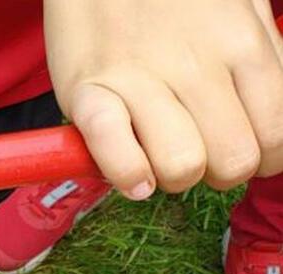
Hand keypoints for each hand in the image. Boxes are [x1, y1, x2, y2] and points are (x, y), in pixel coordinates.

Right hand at [45, 0, 282, 196]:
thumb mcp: (240, 6)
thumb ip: (264, 59)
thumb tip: (276, 121)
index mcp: (244, 43)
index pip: (279, 135)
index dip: (262, 160)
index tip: (236, 150)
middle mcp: (199, 63)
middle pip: (233, 161)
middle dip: (216, 174)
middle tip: (195, 154)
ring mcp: (142, 77)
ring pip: (182, 166)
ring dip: (170, 178)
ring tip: (155, 159)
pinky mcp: (89, 90)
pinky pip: (117, 154)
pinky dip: (126, 175)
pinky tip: (129, 175)